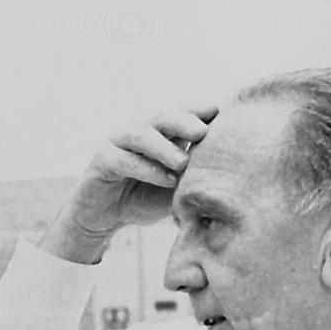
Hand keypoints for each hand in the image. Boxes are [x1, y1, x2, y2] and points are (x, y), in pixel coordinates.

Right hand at [40, 106, 218, 262]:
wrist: (105, 218)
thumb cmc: (145, 198)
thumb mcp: (176, 187)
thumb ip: (194, 174)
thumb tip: (229, 170)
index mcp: (160, 133)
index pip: (181, 114)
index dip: (199, 111)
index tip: (221, 114)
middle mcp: (139, 131)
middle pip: (162, 117)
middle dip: (184, 122)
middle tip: (203, 133)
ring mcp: (117, 143)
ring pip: (141, 135)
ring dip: (164, 148)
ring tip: (183, 163)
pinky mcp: (101, 160)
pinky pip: (123, 160)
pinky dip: (146, 169)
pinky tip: (165, 180)